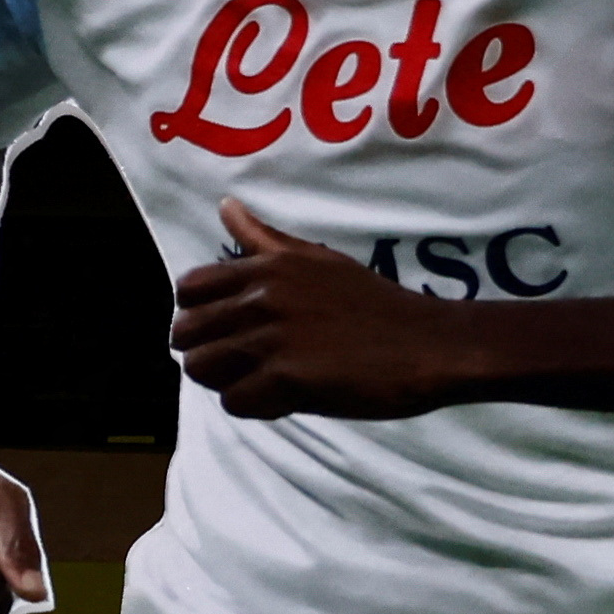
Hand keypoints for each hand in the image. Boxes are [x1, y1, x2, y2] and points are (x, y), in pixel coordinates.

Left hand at [170, 200, 489, 420]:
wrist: (428, 344)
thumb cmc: (375, 305)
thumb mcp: (319, 260)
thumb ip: (266, 240)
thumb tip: (226, 207)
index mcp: (267, 268)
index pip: (189, 288)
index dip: (199, 316)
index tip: (227, 331)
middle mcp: (263, 297)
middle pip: (185, 333)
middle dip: (207, 353)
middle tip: (244, 364)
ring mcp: (274, 337)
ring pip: (202, 369)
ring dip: (226, 382)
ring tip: (262, 382)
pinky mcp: (288, 377)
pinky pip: (235, 401)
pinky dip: (255, 406)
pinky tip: (285, 398)